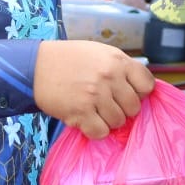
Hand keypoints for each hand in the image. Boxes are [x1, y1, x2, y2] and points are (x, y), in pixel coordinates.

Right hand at [33, 40, 154, 138]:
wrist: (36, 66)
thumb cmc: (71, 59)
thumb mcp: (101, 53)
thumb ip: (122, 68)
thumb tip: (142, 89)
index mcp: (118, 61)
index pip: (148, 85)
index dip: (140, 93)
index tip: (128, 93)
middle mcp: (109, 77)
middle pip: (134, 107)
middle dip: (123, 109)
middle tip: (108, 104)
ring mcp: (95, 96)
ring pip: (118, 122)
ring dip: (108, 120)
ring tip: (95, 111)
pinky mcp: (80, 112)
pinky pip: (101, 132)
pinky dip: (96, 130)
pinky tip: (87, 120)